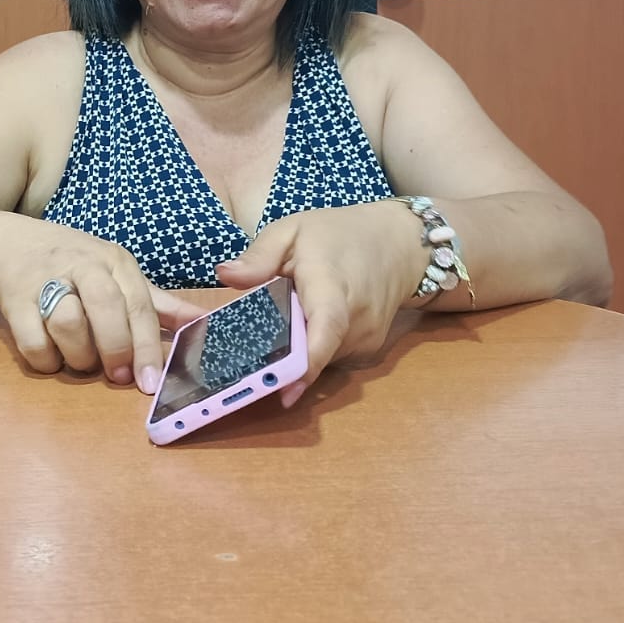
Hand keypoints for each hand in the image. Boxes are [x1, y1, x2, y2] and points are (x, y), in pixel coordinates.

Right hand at [0, 227, 199, 393]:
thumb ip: (158, 305)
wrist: (9, 245)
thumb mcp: (119, 276)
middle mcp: (82, 265)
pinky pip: (33, 340)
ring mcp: (45, 279)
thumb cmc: (75, 266)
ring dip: (79, 356)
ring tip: (82, 361)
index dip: (148, 347)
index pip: (139, 305)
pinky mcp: (14, 298)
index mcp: (115, 262)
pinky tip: (52, 357)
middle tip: (117, 376)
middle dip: (115, 349)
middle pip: (106, 308)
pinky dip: (46, 360)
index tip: (150, 382)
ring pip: (68, 325)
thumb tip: (204, 323)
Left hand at [215, 201, 424, 405]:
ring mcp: (366, 341)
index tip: (282, 391)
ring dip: (294, 350)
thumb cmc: (339, 234)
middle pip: (310, 353)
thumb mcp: (293, 231)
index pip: (325, 330)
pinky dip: (311, 349)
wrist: (398, 245)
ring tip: (280, 324)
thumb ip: (259, 256)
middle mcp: (356, 322)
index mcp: (332, 288)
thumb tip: (224, 275)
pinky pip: (329, 358)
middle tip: (243, 350)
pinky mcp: (367, 351)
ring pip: (317, 359)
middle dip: (277, 357)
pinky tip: (303, 327)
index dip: (305, 364)